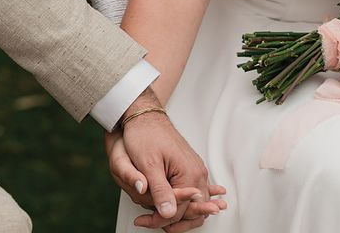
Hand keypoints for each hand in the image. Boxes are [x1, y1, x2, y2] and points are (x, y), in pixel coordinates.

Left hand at [106, 131, 226, 230]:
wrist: (147, 117)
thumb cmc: (145, 136)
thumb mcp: (149, 165)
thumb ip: (160, 191)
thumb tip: (168, 214)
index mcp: (190, 173)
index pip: (179, 210)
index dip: (159, 219)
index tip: (142, 220)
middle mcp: (198, 173)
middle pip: (191, 210)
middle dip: (170, 219)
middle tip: (147, 221)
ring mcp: (196, 170)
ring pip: (194, 203)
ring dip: (178, 213)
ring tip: (157, 217)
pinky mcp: (190, 168)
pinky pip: (193, 191)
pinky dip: (185, 203)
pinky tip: (178, 208)